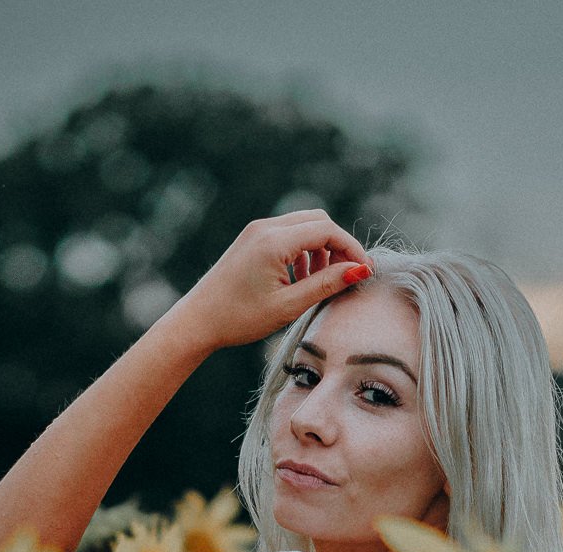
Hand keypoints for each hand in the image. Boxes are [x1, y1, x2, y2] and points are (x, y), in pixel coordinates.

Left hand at [165, 211, 373, 353]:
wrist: (198, 320)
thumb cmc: (239, 318)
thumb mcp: (288, 306)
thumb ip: (325, 285)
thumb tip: (359, 271)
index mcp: (273, 242)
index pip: (326, 230)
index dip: (351, 249)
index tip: (365, 272)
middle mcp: (265, 227)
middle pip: (318, 220)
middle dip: (338, 245)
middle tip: (345, 276)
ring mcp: (257, 230)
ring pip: (304, 224)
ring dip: (321, 247)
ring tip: (320, 281)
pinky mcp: (252, 237)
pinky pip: (288, 232)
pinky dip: (304, 249)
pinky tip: (301, 277)